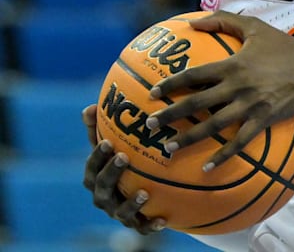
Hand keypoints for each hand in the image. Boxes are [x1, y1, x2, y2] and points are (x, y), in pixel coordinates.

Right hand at [81, 105, 166, 233]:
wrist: (146, 196)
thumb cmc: (126, 164)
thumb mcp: (116, 147)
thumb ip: (103, 129)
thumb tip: (90, 106)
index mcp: (96, 178)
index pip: (91, 167)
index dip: (97, 156)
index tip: (108, 141)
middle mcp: (104, 197)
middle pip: (101, 188)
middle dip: (110, 173)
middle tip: (123, 157)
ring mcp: (119, 213)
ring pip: (120, 211)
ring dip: (130, 203)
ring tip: (144, 192)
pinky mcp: (138, 226)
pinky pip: (143, 228)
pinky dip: (151, 225)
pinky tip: (163, 219)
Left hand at [145, 12, 293, 169]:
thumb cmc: (286, 47)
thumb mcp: (255, 27)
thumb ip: (224, 20)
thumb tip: (193, 21)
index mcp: (231, 65)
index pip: (193, 75)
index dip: (171, 84)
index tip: (153, 94)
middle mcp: (236, 86)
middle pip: (196, 103)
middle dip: (169, 115)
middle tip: (149, 125)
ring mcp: (249, 105)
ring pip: (212, 125)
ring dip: (188, 138)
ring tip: (168, 149)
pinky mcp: (263, 120)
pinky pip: (239, 142)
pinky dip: (222, 156)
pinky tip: (207, 168)